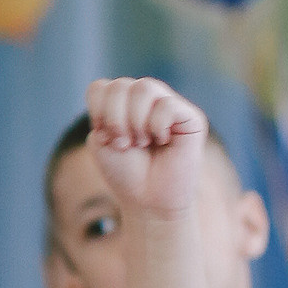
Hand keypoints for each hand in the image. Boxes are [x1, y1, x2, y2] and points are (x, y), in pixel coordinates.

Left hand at [84, 77, 206, 218]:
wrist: (149, 201)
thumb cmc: (126, 173)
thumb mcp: (102, 142)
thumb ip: (104, 112)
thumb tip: (130, 95)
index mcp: (121, 103)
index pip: (100, 88)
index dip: (97, 114)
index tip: (104, 138)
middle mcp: (145, 99)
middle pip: (120, 86)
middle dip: (114, 120)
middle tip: (124, 144)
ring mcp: (168, 104)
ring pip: (144, 88)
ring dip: (135, 121)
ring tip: (142, 143)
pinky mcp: (191, 116)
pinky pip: (167, 105)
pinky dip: (157, 126)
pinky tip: (162, 142)